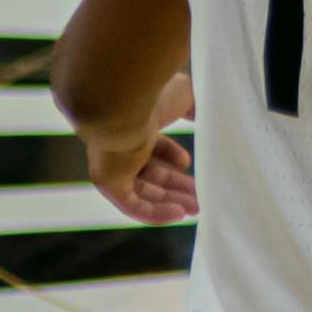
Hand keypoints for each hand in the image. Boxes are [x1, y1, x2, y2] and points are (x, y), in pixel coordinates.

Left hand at [85, 71, 198, 225]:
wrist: (119, 104)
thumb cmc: (152, 96)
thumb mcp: (183, 96)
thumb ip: (194, 106)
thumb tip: (203, 114)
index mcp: (133, 125)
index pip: (151, 146)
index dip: (172, 156)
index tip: (188, 163)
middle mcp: (118, 147)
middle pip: (149, 173)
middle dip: (175, 187)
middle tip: (199, 197)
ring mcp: (112, 167)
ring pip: (143, 192)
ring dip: (170, 202)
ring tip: (196, 210)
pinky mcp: (108, 184)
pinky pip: (132, 205)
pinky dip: (156, 213)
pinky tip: (179, 215)